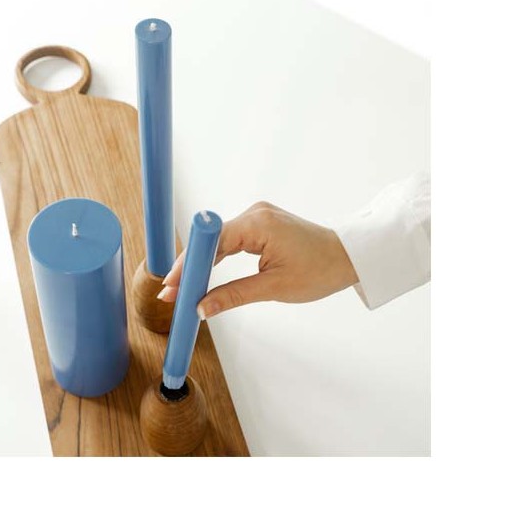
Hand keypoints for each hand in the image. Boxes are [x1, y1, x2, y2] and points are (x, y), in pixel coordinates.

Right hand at [158, 202, 357, 318]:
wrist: (348, 257)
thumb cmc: (321, 269)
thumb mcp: (274, 288)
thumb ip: (233, 296)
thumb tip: (202, 307)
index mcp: (259, 224)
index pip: (212, 242)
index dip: (188, 264)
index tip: (171, 284)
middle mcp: (256, 213)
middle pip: (211, 240)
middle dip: (191, 267)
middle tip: (171, 293)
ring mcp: (258, 216)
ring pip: (219, 240)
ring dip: (202, 264)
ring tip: (184, 289)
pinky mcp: (261, 224)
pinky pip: (231, 239)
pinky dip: (218, 257)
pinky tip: (204, 275)